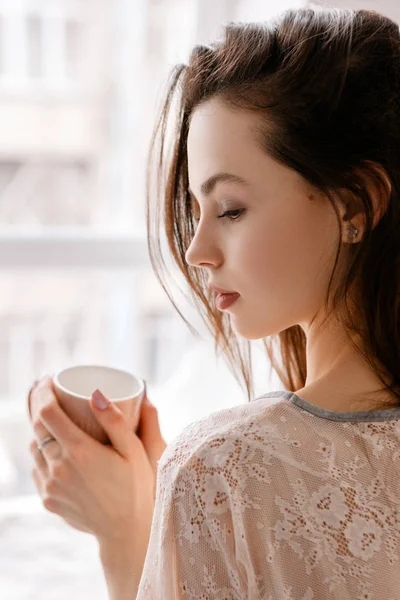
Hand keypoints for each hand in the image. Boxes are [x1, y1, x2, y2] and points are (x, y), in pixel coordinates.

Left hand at [28, 376, 165, 551]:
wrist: (125, 531)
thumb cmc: (135, 486)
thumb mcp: (133, 450)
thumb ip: (115, 421)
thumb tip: (95, 394)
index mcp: (80, 451)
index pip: (47, 412)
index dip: (43, 391)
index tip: (49, 379)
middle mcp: (59, 468)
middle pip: (36, 426)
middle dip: (39, 403)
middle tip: (49, 390)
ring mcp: (50, 485)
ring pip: (33, 447)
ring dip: (40, 429)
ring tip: (55, 419)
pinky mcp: (47, 498)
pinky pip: (37, 468)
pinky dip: (42, 453)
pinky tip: (57, 448)